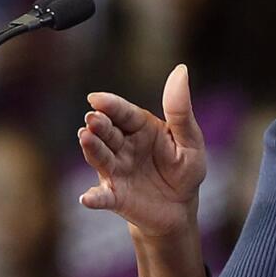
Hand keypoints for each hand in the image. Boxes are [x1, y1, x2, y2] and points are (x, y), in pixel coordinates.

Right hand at [78, 64, 206, 240]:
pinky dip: (94, 198)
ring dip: (91, 149)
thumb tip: (181, 69)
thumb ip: (180, 110)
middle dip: (98, 124)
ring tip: (85, 138)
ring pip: (100, 157)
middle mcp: (122, 146)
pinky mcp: (115, 196)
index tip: (96, 98)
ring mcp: (116, 170)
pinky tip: (87, 198)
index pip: (123, 112)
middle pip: (107, 132)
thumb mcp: (190, 139)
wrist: (180, 207)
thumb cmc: (185, 169)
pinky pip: (103, 197)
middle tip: (92, 119)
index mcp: (140, 127)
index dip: (110, 104)